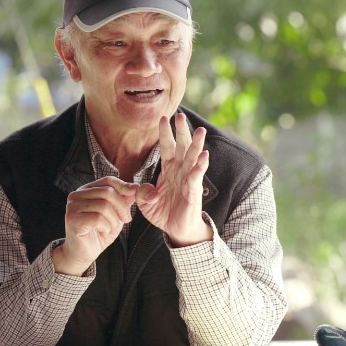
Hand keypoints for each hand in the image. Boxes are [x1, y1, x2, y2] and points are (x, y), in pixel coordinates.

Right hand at [55, 176, 136, 273]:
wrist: (84, 252)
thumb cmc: (99, 232)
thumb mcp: (116, 213)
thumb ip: (123, 200)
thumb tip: (136, 187)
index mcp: (86, 190)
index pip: (108, 181)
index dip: (123, 186)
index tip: (135, 194)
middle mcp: (77, 195)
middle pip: (107, 192)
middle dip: (122, 207)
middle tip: (126, 219)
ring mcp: (73, 206)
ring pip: (104, 206)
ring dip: (114, 220)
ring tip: (112, 228)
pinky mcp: (73, 219)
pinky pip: (98, 218)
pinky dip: (106, 226)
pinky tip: (103, 231)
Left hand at [136, 112, 211, 245]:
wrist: (177, 230)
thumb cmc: (164, 213)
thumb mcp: (145, 203)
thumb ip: (140, 193)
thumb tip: (142, 187)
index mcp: (168, 170)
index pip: (166, 147)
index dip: (164, 134)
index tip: (162, 118)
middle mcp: (180, 171)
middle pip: (181, 147)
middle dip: (181, 131)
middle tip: (181, 116)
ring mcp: (188, 179)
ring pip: (193, 158)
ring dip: (196, 144)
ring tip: (200, 131)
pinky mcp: (193, 190)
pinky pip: (197, 175)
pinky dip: (201, 165)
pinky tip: (204, 155)